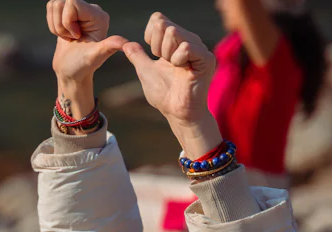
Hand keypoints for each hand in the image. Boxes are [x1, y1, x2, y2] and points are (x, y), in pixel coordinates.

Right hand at [47, 0, 126, 118]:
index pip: (72, 2)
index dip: (68, 20)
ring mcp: (78, 11)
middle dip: (61, 24)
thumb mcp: (95, 56)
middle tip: (72, 37)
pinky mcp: (67, 13)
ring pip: (54, 4)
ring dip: (56, 25)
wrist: (70, 71)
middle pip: (61, 2)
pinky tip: (64, 34)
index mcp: (99, 16)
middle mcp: (90, 10)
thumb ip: (108, 46)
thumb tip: (125, 44)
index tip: (77, 36)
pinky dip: (52, 24)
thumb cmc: (83, 66)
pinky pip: (51, 8)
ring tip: (68, 37)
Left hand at [122, 14, 222, 155]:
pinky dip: (178, 59)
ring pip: (173, 32)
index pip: (158, 19)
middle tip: (167, 63)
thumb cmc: (164, 94)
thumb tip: (125, 44)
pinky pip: (186, 47)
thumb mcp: (145, 71)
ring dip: (167, 54)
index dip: (150, 37)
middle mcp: (189, 40)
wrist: (177, 112)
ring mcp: (199, 48)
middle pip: (164, 24)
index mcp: (176, 40)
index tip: (156, 56)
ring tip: (175, 68)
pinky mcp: (206, 59)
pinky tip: (183, 70)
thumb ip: (137, 56)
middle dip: (157, 46)